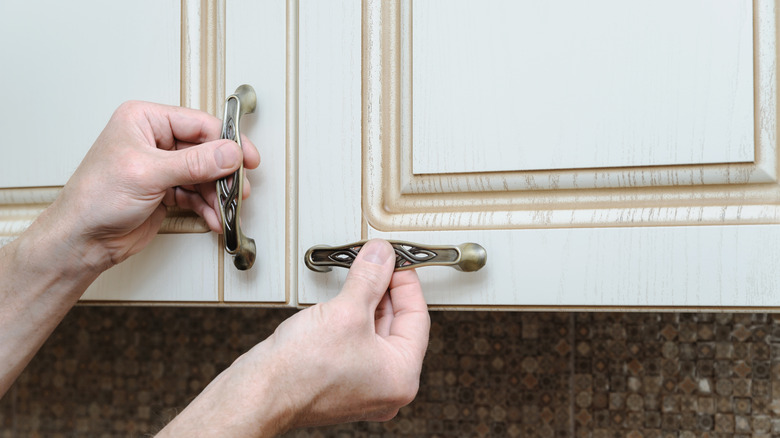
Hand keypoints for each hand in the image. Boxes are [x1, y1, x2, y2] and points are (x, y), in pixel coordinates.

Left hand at [46, 101, 258, 270]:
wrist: (82, 240)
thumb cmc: (95, 199)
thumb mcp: (149, 174)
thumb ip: (194, 163)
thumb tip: (229, 153)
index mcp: (144, 120)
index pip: (198, 124)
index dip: (226, 141)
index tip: (247, 159)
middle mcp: (154, 140)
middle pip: (206, 150)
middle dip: (224, 173)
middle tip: (239, 189)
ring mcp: (161, 166)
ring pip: (204, 175)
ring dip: (218, 194)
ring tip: (226, 209)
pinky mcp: (165, 190)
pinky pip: (197, 194)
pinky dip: (208, 207)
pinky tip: (214, 218)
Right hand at [157, 240, 430, 436]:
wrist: (257, 394)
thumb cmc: (298, 372)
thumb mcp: (345, 311)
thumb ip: (370, 278)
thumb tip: (382, 256)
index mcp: (401, 377)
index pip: (418, 318)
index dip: (406, 282)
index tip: (397, 260)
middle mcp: (386, 386)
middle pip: (397, 324)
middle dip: (386, 290)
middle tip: (377, 262)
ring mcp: (363, 386)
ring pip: (375, 332)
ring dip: (367, 301)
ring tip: (360, 274)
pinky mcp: (340, 381)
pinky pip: (356, 343)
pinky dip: (352, 319)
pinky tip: (343, 300)